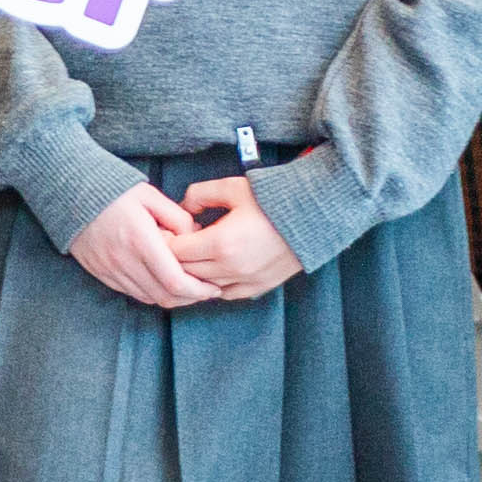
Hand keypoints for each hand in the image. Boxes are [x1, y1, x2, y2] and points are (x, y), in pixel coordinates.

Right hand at [64, 182, 215, 308]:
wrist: (70, 191)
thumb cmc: (114, 191)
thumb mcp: (151, 196)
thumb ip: (178, 218)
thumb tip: (198, 237)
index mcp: (140, 240)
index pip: (175, 281)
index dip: (199, 291)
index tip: (213, 287)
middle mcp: (124, 260)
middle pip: (165, 297)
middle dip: (190, 298)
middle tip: (205, 290)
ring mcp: (109, 269)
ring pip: (149, 298)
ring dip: (171, 297)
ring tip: (186, 286)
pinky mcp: (100, 272)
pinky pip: (131, 293)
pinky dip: (151, 292)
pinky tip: (160, 281)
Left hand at [170, 173, 301, 299]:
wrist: (314, 216)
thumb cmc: (273, 199)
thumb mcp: (232, 187)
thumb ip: (199, 194)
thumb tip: (182, 207)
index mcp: (221, 243)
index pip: (175, 253)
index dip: (167, 241)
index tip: (168, 231)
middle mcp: (231, 268)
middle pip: (184, 272)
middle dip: (174, 257)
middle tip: (178, 241)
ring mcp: (246, 281)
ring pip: (202, 286)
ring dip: (193, 272)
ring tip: (196, 253)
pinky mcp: (259, 287)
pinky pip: (225, 294)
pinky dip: (214, 284)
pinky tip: (214, 266)